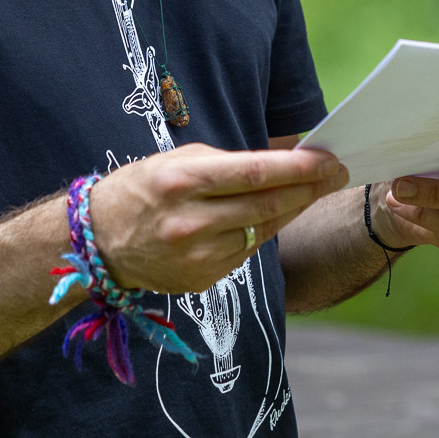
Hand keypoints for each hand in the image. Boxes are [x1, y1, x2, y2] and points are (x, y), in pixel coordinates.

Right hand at [89, 143, 348, 292]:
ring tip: (314, 191)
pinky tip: (274, 215)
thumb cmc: (143, 189)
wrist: (99, 242)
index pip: (257, 173)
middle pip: (269, 204)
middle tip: (338, 173)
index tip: (329, 158)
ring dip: (295, 209)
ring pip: (264, 229)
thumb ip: (231, 162)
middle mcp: (191, 222)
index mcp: (184, 181)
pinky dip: (265, 231)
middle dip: (311, 188)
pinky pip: (248, 251)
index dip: (300, 167)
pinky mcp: (203, 279)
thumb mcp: (181, 160)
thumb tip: (287, 158)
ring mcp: (198, 256)